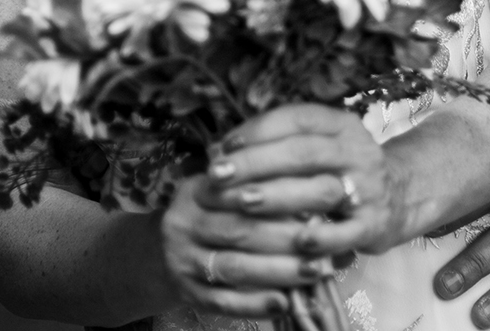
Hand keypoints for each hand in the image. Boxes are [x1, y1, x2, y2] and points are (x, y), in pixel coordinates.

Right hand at [161, 174, 335, 319]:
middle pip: (240, 229)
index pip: (241, 188)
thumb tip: (326, 190)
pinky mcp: (186, 292)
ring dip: (278, 272)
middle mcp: (184, 222)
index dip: (282, 194)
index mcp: (197, 189)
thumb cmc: (212, 214)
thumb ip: (265, 186)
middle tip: (323, 242)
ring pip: (234, 267)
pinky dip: (254, 304)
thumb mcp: (225, 189)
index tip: (319, 199)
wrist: (163, 250)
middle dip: (287, 237)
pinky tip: (283, 303)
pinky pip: (222, 301)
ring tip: (313, 272)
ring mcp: (182, 259)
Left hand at [202, 104, 408, 257]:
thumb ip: (276, 145)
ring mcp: (368, 188)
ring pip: (320, 189)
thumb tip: (218, 151)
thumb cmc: (340, 170)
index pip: (296, 118)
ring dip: (277, 196)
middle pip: (303, 152)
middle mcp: (357, 151)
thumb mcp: (319, 146)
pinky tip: (289, 241)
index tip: (223, 146)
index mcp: (340, 125)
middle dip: (256, 163)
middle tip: (219, 175)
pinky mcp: (373, 225)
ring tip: (241, 202)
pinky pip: (343, 233)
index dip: (257, 130)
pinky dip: (317, 238)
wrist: (400, 196)